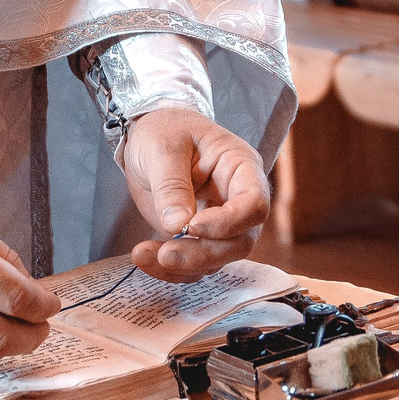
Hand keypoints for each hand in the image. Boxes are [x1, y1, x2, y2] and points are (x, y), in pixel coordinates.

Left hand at [120, 107, 269, 280]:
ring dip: (182, 265)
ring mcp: (220, 223)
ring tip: (144, 255)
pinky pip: (193, 264)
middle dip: (204, 254)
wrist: (148, 137)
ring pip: (217, 259)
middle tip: (167, 254)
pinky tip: (144, 257)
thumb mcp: (163, 148)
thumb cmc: (164, 130)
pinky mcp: (198, 238)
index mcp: (241, 167)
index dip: (229, 223)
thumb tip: (177, 225)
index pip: (254, 204)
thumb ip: (171, 185)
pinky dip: (169, 269)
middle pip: (240, 242)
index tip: (192, 226)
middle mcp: (237, 200)